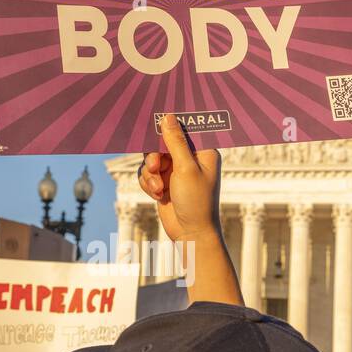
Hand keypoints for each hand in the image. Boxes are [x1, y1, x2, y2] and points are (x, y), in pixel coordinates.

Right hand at [139, 113, 222, 242]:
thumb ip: (175, 142)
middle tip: (155, 166)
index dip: (168, 126)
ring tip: (157, 188)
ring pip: (152, 158)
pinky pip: (147, 174)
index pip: (184, 128)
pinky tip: (157, 195)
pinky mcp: (164, 182)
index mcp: (203, 150)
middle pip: (162, 143)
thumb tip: (167, 117)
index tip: (154, 125)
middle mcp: (190, 158)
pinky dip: (148, 183)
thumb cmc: (196, 202)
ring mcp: (176, 170)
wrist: (190, 234)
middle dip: (155, 156)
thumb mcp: (186, 169)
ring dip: (150, 173)